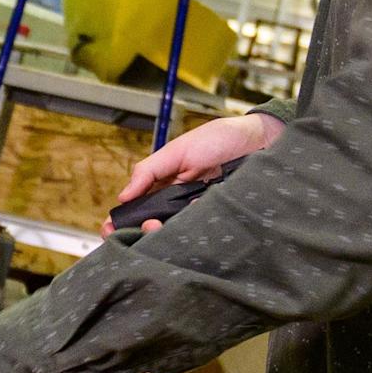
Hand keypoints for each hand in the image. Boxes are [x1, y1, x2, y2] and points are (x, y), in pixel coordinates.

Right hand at [103, 110, 282, 233]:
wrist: (261, 141)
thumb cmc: (220, 140)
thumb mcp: (178, 151)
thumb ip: (149, 171)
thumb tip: (123, 196)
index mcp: (164, 186)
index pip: (138, 208)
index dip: (122, 222)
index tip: (110, 232)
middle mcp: (179, 203)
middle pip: (153, 226)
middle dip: (144, 230)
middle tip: (148, 226)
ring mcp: (198, 212)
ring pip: (174, 232)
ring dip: (166, 231)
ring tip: (164, 225)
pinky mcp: (217, 217)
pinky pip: (201, 229)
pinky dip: (196, 226)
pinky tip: (197, 213)